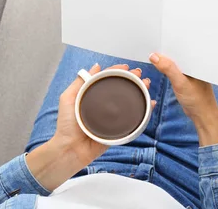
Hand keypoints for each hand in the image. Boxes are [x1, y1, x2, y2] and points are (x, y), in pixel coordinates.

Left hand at [26, 64, 154, 190]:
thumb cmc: (67, 126)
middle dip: (133, 79)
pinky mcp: (121, 128)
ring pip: (131, 100)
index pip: (109, 79)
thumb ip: (79, 83)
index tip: (127, 67)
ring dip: (141, 90)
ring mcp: (115, 116)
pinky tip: (150, 103)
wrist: (71, 149)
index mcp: (94, 96)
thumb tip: (95, 67)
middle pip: (123, 88)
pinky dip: (145, 110)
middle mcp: (106, 104)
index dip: (118, 71)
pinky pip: (135, 117)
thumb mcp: (68, 99)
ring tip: (147, 84)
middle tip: (140, 74)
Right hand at [149, 53, 217, 146]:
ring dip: (167, 61)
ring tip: (155, 54)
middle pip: (180, 55)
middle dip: (168, 52)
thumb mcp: (180, 83)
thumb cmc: (197, 100)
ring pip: (177, 63)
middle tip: (153, 46)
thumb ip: (169, 69)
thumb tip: (155, 56)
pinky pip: (176, 70)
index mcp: (198, 62)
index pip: (184, 49)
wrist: (202, 116)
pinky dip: (169, 69)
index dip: (171, 44)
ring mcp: (191, 73)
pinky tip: (162, 66)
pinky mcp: (187, 79)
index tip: (158, 40)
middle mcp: (195, 65)